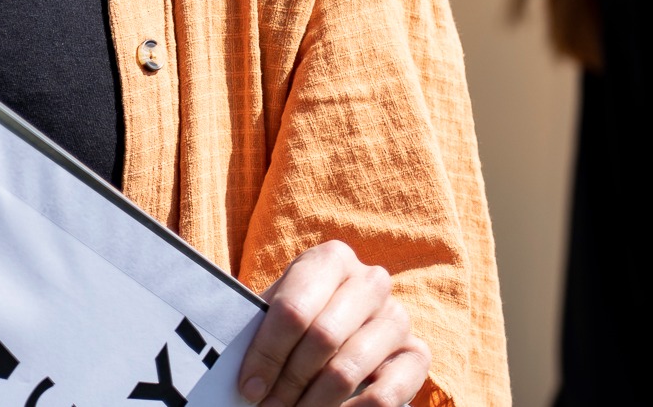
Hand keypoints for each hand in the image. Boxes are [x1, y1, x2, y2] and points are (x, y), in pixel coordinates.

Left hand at [236, 241, 429, 406]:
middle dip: (288, 381)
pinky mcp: (418, 355)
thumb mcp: (276, 314)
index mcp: (331, 259)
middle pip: (322, 338)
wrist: (339, 336)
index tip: (248, 386)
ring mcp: (398, 317)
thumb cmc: (296, 324)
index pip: (293, 309)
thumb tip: (234, 367)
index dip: (267, 353)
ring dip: (313, 402)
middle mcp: (371, 281)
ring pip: (349, 368)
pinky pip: (385, 394)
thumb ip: (258, 328)